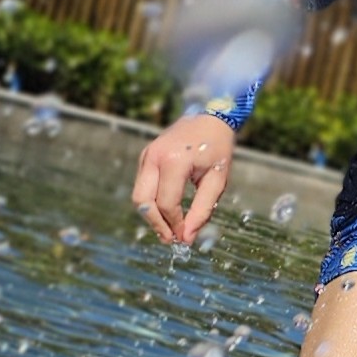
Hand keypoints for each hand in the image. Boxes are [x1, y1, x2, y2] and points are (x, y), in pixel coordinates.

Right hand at [132, 114, 237, 245]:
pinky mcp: (145, 156)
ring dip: (152, 216)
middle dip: (156, 224)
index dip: (175, 225)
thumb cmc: (218, 148)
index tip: (185, 239)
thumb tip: (188, 237)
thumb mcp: (218, 180)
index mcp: (174, 160)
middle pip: (144, 202)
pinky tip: (166, 212)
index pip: (167, 203)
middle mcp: (154, 157)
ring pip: (139, 196)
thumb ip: (203, 209)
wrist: (210, 116)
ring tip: (169, 230)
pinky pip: (142, 186)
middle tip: (171, 239)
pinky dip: (151, 202)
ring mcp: (146, 155)